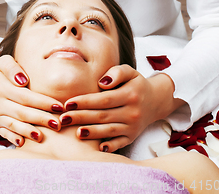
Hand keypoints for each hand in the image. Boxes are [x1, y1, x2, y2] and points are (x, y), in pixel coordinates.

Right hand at [0, 55, 63, 145]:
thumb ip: (12, 68)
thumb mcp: (2, 62)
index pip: (25, 96)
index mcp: (1, 87)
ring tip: (43, 136)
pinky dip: (12, 138)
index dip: (42, 102)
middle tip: (58, 123)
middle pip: (22, 113)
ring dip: (28, 131)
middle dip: (41, 119)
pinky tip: (22, 143)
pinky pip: (4, 133)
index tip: (58, 106)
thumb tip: (23, 80)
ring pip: (13, 125)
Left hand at [60, 65, 181, 151]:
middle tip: (63, 118)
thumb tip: (102, 83)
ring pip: (109, 131)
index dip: (85, 102)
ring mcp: (132, 126)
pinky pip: (119, 143)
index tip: (68, 103)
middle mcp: (132, 112)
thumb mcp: (129, 71)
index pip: (103, 99)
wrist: (155, 100)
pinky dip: (109, 147)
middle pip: (103, 116)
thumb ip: (116, 73)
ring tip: (75, 132)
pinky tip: (97, 148)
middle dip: (81, 117)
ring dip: (91, 133)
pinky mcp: (132, 137)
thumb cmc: (136, 84)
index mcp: (130, 94)